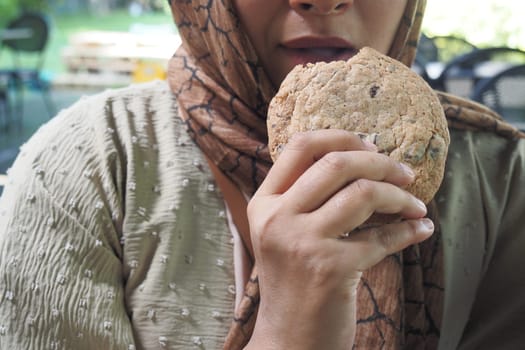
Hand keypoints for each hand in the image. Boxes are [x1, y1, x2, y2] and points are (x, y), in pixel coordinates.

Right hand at [245, 129, 433, 349]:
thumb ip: (306, 197)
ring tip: (416, 205)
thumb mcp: (284, 233)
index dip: (342, 136)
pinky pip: (382, 237)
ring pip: (363, 193)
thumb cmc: (293, 281)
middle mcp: (278, 218)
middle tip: (405, 172)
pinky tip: (421, 230)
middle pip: (336, 163)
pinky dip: (409, 231)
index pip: (300, 146)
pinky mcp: (331, 269)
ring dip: (400, 196)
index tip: (371, 147)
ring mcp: (303, 243)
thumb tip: (361, 157)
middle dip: (380, 162)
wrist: (289, 338)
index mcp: (265, 203)